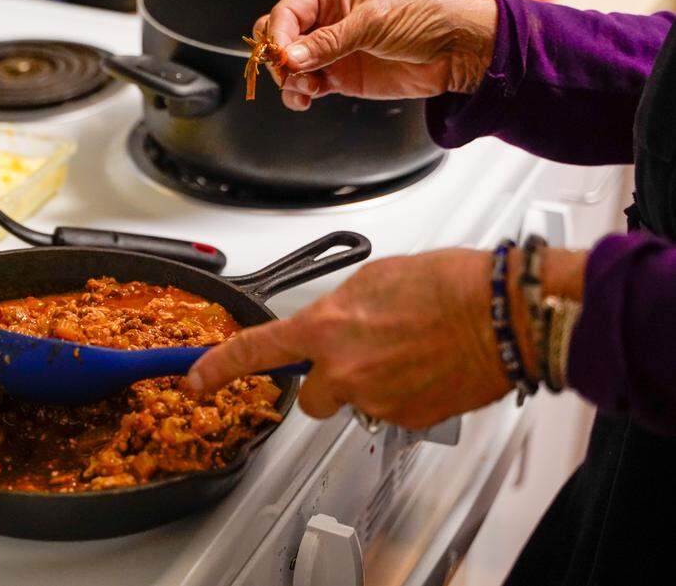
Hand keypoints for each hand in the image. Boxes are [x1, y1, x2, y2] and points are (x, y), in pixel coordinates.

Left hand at [183, 250, 531, 428]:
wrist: (504, 314)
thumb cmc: (449, 286)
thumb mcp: (373, 280)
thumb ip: (337, 310)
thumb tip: (330, 324)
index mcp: (327, 328)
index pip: (257, 351)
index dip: (218, 368)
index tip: (196, 379)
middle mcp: (344, 371)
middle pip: (312, 396)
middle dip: (327, 381)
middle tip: (362, 354)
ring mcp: (376, 400)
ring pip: (356, 402)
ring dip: (371, 383)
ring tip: (408, 352)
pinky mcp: (407, 420)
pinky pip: (391, 411)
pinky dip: (402, 394)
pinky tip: (425, 367)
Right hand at [254, 0, 497, 110]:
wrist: (456, 52)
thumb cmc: (425, 18)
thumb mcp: (375, 21)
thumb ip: (330, 41)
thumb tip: (292, 57)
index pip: (287, 12)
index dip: (280, 34)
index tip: (283, 56)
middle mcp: (325, 19)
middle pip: (280, 39)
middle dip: (280, 58)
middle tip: (291, 73)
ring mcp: (330, 50)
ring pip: (288, 67)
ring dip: (290, 81)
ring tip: (307, 89)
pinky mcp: (337, 77)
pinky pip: (305, 88)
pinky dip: (299, 96)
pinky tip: (307, 98)